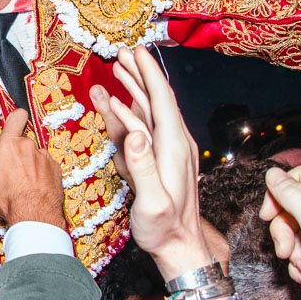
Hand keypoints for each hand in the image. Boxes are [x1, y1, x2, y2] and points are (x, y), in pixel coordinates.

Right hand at [0, 108, 65, 228]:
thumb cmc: (9, 198)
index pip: (17, 117)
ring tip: (25, 183)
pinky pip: (46, 165)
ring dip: (31, 164)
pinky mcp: (55, 168)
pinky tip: (37, 187)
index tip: (14, 124)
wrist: (35, 216)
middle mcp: (28, 145)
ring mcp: (44, 156)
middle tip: (11, 171)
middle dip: (18, 152)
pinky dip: (42, 173)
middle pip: (23, 141)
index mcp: (9, 144)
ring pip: (35, 155)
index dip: (16, 118)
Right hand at [89, 46, 207, 279]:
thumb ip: (143, 167)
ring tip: (120, 69)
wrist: (180, 248)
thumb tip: (134, 134)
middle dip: (140, 74)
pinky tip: (120, 106)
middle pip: (156, 99)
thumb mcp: (152, 201)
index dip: (149, 73)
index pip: (162, 100)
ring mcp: (169, 151)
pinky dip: (130, 112)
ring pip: (150, 111)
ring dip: (135, 89)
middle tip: (123, 53)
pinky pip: (144, 128)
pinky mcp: (161, 160)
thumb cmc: (164, 229)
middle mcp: (175, 144)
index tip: (137, 51)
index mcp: (174, 148)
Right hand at [261, 165, 300, 299]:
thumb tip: (273, 174)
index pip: (299, 178)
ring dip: (291, 250)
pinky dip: (299, 262)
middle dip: (284, 230)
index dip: (279, 195)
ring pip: (294, 228)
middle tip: (286, 249)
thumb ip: (294, 196)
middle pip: (292, 205)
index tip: (270, 215)